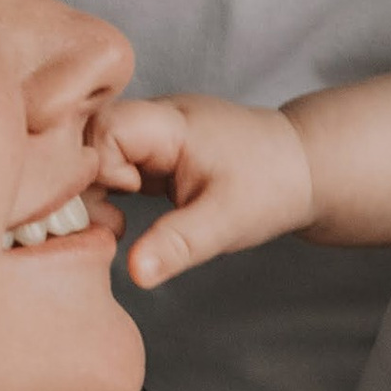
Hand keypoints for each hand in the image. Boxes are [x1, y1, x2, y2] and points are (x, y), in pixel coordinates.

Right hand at [93, 94, 317, 287]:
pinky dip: (105, 191)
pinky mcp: (153, 152)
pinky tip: (118, 219)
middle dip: (84, 184)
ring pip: (94, 152)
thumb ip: (177, 244)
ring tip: (114, 224)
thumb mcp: (226, 223)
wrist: (305, 169)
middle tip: (108, 224)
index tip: (119, 206)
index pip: (104, 129)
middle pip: (88, 137)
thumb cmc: (271, 188)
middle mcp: (155, 119)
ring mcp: (153, 134)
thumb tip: (135, 272)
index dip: (95, 169)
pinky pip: (110, 163)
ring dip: (92, 190)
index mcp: (171, 123)